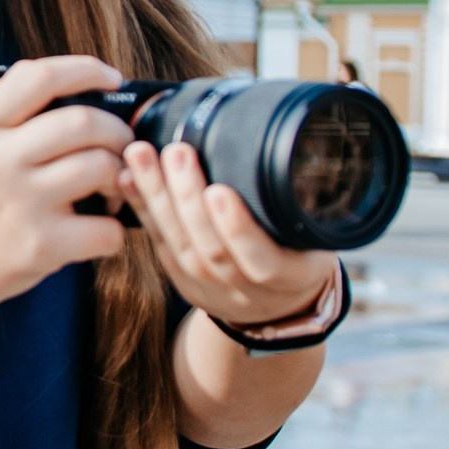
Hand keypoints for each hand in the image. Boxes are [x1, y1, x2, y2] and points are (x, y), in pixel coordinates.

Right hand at [0, 56, 138, 303]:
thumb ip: (16, 116)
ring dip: (120, 175)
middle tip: (119, 144)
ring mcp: (18, 204)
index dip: (86, 70)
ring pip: (101, 167)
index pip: (39, 77)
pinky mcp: (39, 246)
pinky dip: (114, 229)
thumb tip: (88, 92)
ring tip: (110, 187)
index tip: (112, 78)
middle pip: (83, 121)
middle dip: (116, 130)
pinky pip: (107, 228)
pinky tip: (97, 229)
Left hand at [121, 140, 335, 325]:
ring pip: (178, 246)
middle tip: (177, 151)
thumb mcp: (322, 236)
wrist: (278, 306)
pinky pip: (159, 244)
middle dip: (188, 198)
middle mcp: (247, 290)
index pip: (262, 261)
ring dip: (156, 197)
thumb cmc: (303, 253)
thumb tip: (308, 142)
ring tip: (140, 154)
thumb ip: (310, 203)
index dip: (237, 229)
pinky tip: (127, 177)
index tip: (220, 191)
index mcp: (291, 276)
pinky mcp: (182, 281)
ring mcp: (210, 290)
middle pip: (210, 249)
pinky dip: (141, 209)